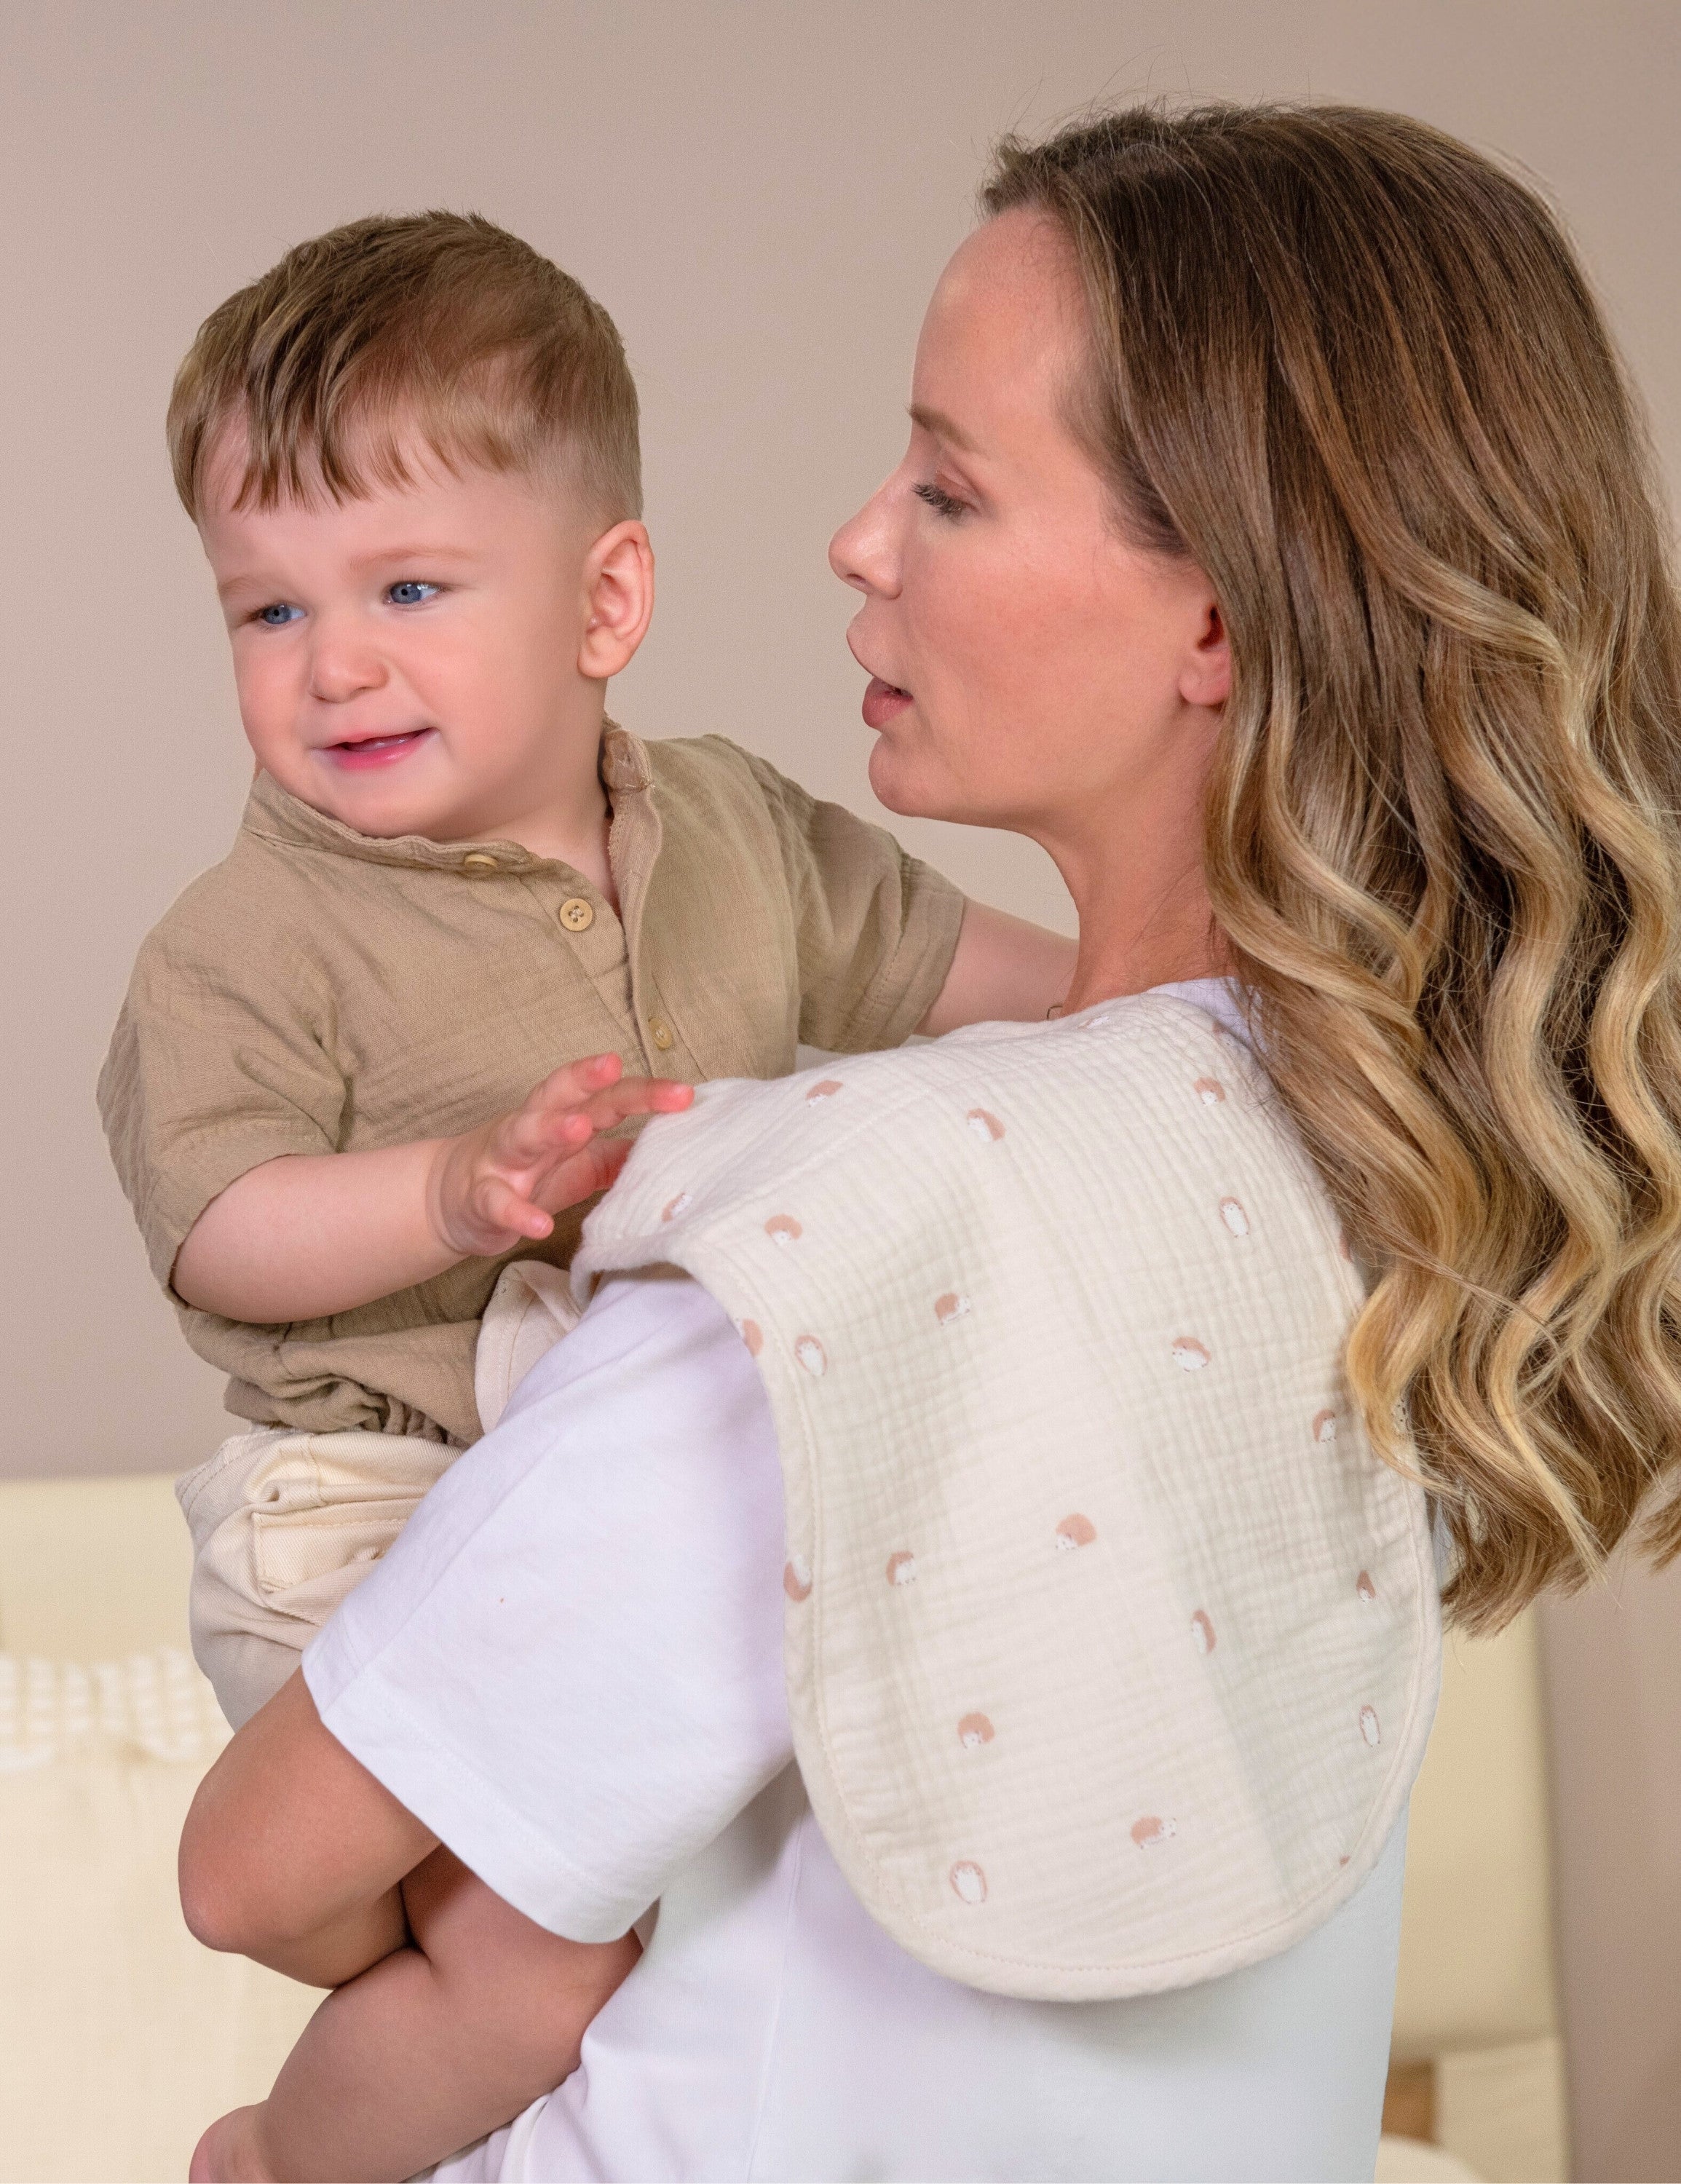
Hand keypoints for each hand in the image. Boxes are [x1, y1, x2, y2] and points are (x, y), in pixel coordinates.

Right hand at [426, 1052, 693, 1257]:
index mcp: (560, 1117)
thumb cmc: (525, 1175)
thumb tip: (672, 1152)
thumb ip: (617, 1156)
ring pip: (523, 1133)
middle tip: (615, 1065)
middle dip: (586, 1078)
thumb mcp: (577, 1163)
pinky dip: (517, 1212)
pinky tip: (538, 1223)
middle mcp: (530, 1128)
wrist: (450, 1201)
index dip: (641, 1091)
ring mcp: (502, 1161)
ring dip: (550, 1128)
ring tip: (579, 1127)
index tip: (684, 1092)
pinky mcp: (480, 1199)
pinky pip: (498, 1202)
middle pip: (558, 1095)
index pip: (603, 1096)